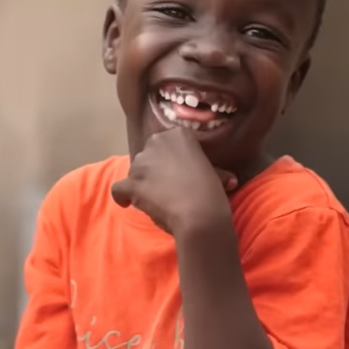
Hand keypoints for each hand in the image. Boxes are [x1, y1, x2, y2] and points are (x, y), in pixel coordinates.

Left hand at [111, 127, 237, 234]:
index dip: (169, 159)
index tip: (176, 172)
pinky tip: (127, 202)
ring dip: (141, 182)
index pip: (166, 144)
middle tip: (165, 186)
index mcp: (178, 135)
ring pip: (134, 171)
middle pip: (148, 155)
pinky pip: (119, 188)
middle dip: (154, 169)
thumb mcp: (217, 175)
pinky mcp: (132, 183)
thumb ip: (217, 173)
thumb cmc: (212, 192)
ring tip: (154, 198)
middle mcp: (156, 142)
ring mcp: (141, 163)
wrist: (200, 213)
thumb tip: (230, 180)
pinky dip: (122, 195)